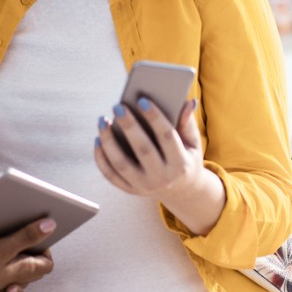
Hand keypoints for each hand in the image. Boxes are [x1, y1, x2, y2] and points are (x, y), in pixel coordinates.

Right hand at [0, 218, 54, 291]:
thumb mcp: (0, 248)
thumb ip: (26, 237)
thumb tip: (51, 225)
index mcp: (22, 272)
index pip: (47, 265)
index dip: (46, 250)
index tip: (37, 235)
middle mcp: (14, 282)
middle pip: (33, 269)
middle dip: (31, 252)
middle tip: (20, 235)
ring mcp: (0, 286)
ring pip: (16, 273)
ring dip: (14, 258)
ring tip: (4, 244)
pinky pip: (0, 277)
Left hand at [95, 98, 225, 234]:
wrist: (182, 191)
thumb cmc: (186, 158)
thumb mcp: (193, 143)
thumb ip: (188, 123)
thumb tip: (189, 102)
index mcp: (180, 163)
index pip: (167, 137)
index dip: (155, 118)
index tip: (142, 100)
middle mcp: (162, 177)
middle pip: (142, 149)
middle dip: (129, 126)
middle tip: (118, 107)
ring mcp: (144, 186)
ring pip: (121, 164)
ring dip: (109, 141)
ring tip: (103, 120)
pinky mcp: (130, 190)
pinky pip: (111, 175)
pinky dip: (101, 158)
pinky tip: (98, 139)